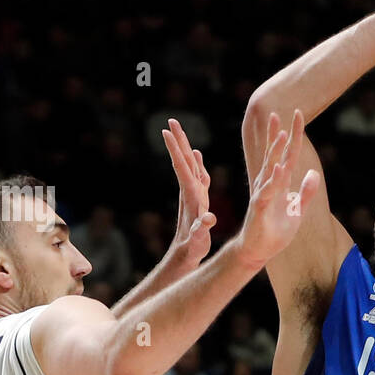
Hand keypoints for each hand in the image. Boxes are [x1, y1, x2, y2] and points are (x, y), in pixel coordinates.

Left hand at [160, 118, 214, 266]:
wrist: (186, 254)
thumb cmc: (193, 247)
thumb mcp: (199, 239)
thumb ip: (202, 228)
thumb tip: (208, 219)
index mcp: (190, 195)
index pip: (181, 167)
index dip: (175, 150)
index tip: (166, 131)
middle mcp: (190, 191)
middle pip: (183, 161)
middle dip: (178, 141)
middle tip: (172, 121)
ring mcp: (193, 194)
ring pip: (189, 165)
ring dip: (184, 147)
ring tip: (180, 131)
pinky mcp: (197, 198)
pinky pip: (197, 175)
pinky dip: (196, 162)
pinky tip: (196, 154)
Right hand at [235, 109, 320, 267]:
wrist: (259, 251)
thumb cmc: (275, 231)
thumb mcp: (297, 210)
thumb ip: (306, 192)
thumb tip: (314, 174)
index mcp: (279, 183)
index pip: (288, 155)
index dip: (293, 136)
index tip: (297, 115)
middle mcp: (269, 184)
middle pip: (275, 155)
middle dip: (277, 134)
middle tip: (277, 112)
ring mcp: (263, 194)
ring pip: (271, 169)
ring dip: (276, 152)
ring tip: (281, 133)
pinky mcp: (260, 208)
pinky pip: (268, 191)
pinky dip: (274, 180)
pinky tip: (278, 168)